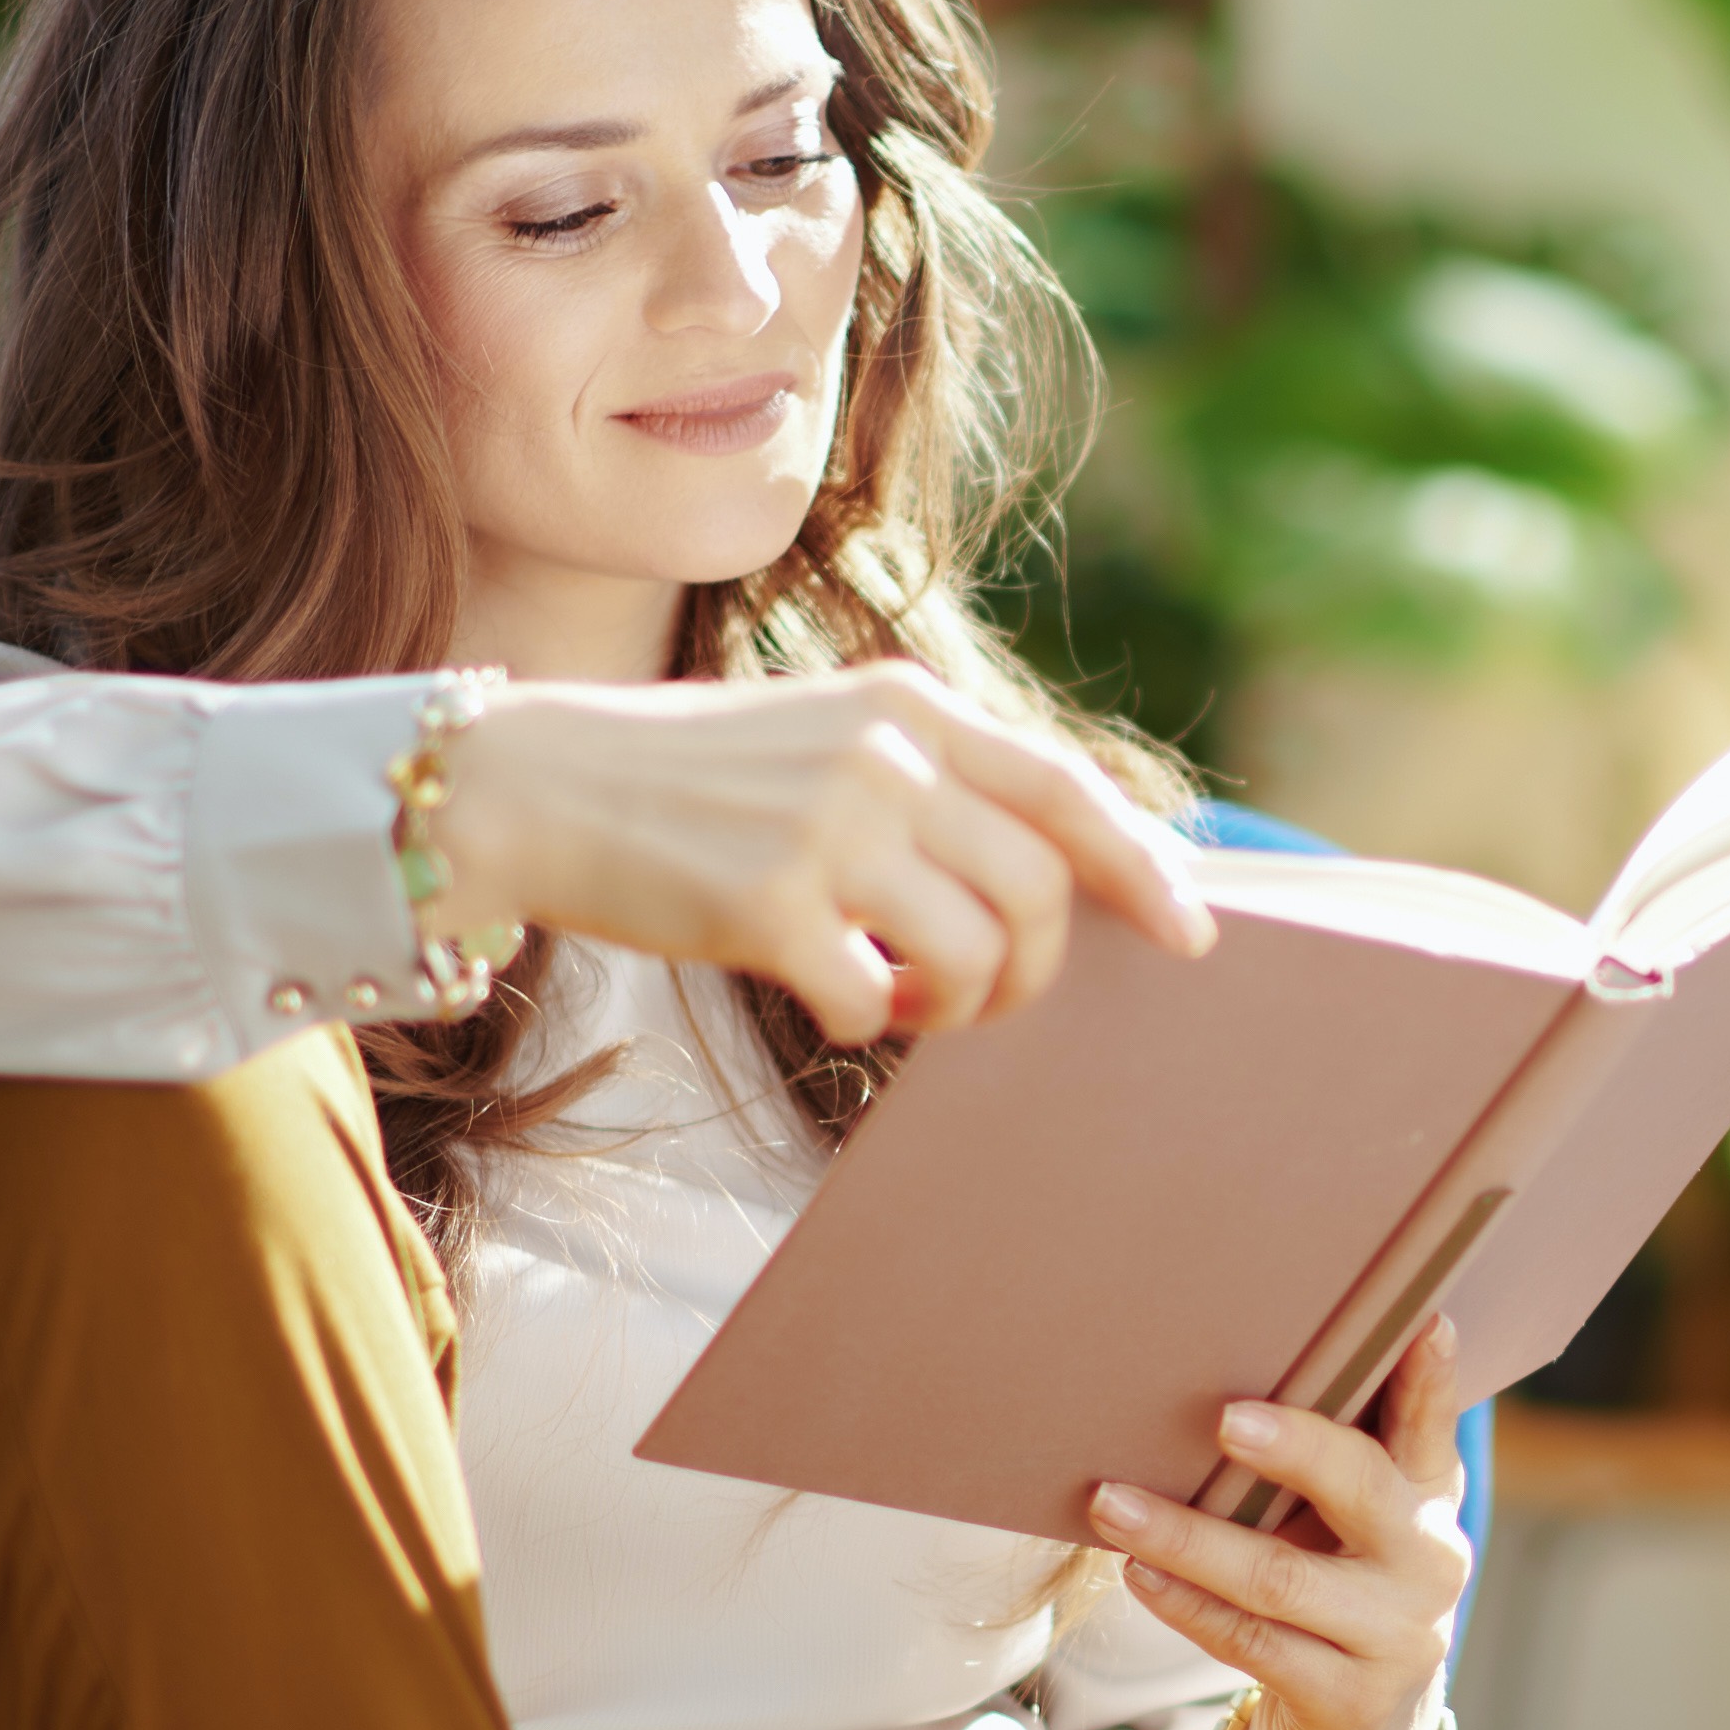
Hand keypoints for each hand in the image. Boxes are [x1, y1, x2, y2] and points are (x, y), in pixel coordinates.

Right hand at [434, 662, 1210, 1042]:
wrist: (538, 786)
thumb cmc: (691, 782)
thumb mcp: (824, 737)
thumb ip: (931, 781)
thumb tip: (1050, 873)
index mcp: (907, 706)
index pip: (1066, 790)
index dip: (1142, 868)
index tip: (1191, 932)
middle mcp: (883, 756)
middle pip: (1038, 893)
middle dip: (1032, 974)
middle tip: (978, 1002)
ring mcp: (828, 829)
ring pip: (972, 956)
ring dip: (955, 1010)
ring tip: (903, 1005)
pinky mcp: (768, 905)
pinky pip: (870, 1001)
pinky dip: (866, 1024)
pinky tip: (832, 1003)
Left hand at [1089, 1318, 1481, 1729]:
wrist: (1363, 1723)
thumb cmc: (1341, 1583)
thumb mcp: (1360, 1516)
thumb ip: (1340, 1445)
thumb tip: (1246, 1356)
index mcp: (1430, 1495)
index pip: (1432, 1424)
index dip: (1430, 1376)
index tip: (1423, 1321)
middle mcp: (1429, 1560)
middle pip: (1362, 1489)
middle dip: (1295, 1449)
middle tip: (1224, 1418)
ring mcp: (1396, 1636)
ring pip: (1281, 1579)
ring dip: (1188, 1538)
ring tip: (1111, 1503)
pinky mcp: (1348, 1699)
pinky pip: (1252, 1643)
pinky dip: (1188, 1605)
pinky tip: (1138, 1572)